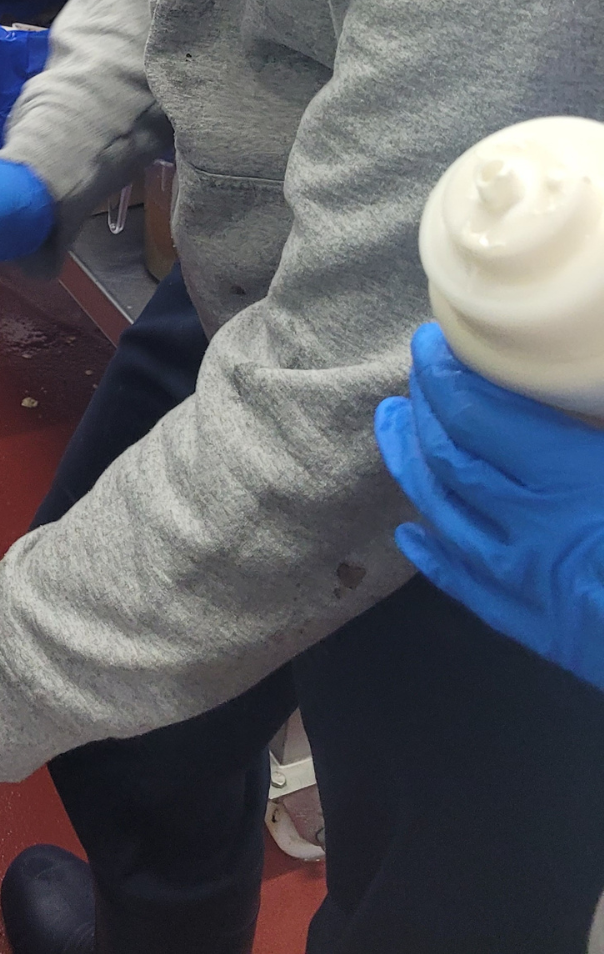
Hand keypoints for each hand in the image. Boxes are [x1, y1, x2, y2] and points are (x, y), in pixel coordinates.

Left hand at [375, 323, 603, 690]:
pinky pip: (466, 587)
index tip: (428, 343)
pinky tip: (411, 537)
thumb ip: (599, 411)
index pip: (477, 414)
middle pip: (450, 458)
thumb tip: (587, 379)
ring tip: (393, 428)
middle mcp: (533, 529)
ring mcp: (527, 586)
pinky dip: (433, 557)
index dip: (444, 374)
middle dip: (423, 411)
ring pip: (444, 515)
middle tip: (409, 381)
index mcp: (571, 478)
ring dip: (410, 466)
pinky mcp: (539, 632)